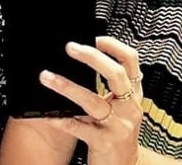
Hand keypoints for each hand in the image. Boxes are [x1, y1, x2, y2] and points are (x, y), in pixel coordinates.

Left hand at [40, 36, 143, 164]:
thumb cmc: (120, 134)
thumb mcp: (124, 107)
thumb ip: (115, 87)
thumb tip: (93, 58)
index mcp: (134, 94)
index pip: (131, 61)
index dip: (114, 46)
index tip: (96, 38)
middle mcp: (129, 107)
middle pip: (115, 74)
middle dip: (92, 58)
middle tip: (70, 48)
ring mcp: (118, 125)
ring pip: (92, 101)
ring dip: (67, 86)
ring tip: (47, 77)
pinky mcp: (104, 142)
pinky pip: (79, 127)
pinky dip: (62, 119)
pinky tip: (48, 113)